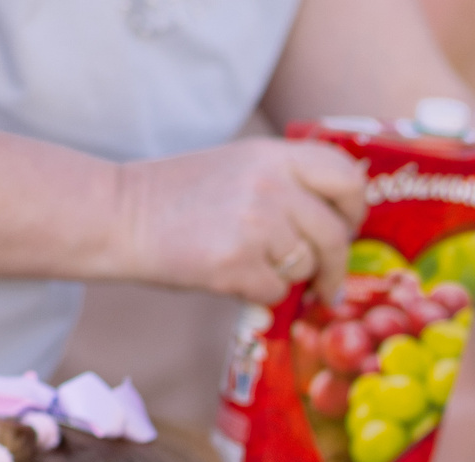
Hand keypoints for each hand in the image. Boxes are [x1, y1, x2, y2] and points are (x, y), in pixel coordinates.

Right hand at [113, 138, 366, 306]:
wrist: (119, 215)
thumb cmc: (183, 196)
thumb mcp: (242, 166)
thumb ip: (290, 182)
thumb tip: (342, 220)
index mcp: (275, 156)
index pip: (347, 178)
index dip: (355, 208)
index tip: (349, 225)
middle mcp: (271, 186)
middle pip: (335, 235)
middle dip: (334, 263)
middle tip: (326, 280)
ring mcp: (256, 224)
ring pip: (307, 267)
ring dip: (288, 276)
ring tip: (253, 261)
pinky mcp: (238, 264)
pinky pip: (277, 292)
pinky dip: (260, 292)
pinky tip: (232, 274)